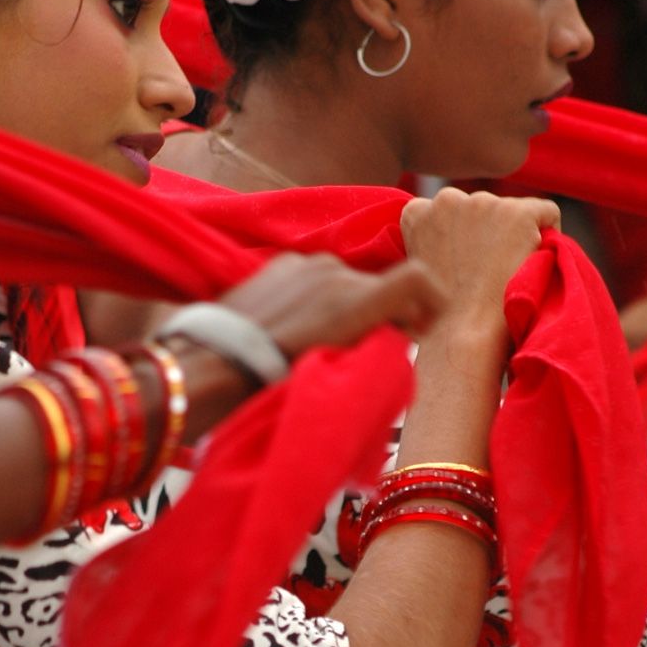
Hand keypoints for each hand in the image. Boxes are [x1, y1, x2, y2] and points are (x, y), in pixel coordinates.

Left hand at [221, 252, 443, 359]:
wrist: (213, 364)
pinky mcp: (282, 263)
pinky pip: (315, 278)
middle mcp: (336, 272)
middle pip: (379, 290)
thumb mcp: (338, 373)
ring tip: (327, 340)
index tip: (429, 323)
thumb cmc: (274, 382)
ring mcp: (306, 264)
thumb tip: (397, 337)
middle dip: (384, 315)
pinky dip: (318, 297)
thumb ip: (377, 347)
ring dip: (348, 306)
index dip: (433, 298)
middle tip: (374, 347)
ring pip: (346, 283)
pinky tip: (298, 325)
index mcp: (356, 301)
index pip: (416, 280)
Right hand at [400, 187, 559, 354]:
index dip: (465, 242)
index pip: (452, 214)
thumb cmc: (439, 319)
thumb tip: (459, 243)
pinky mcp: (518, 213)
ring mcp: (483, 204)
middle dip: (490, 235)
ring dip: (515, 238)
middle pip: (484, 210)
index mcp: (417, 213)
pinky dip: (549, 236)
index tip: (467, 270)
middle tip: (489, 277)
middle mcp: (447, 200)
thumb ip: (434, 246)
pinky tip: (533, 265)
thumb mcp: (420, 272)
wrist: (461, 335)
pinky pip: (547, 214)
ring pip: (514, 214)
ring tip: (507, 276)